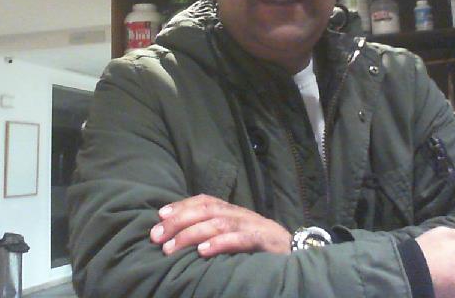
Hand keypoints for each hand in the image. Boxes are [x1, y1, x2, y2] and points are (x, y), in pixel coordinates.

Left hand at [149, 194, 290, 256]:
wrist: (298, 252)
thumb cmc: (261, 245)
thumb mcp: (236, 234)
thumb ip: (214, 231)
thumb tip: (181, 235)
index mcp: (232, 211)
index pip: (204, 201)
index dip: (181, 206)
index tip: (159, 216)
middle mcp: (240, 214)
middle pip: (206, 210)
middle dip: (178, 221)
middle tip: (157, 237)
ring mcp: (252, 226)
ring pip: (218, 223)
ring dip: (191, 235)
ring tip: (172, 247)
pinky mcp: (264, 241)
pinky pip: (241, 239)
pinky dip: (220, 244)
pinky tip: (203, 251)